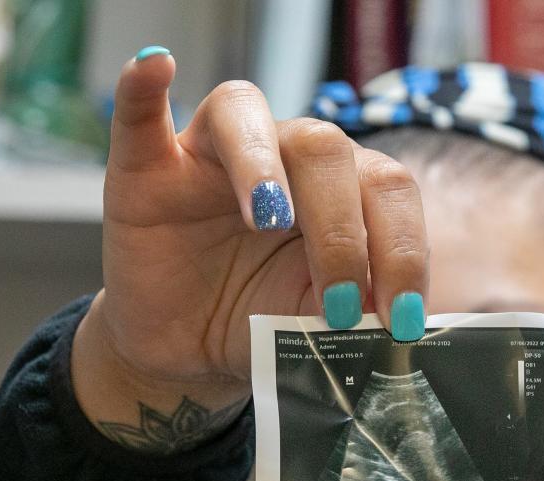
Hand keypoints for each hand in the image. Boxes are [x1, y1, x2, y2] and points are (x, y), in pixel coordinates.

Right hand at [73, 48, 428, 450]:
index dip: (403, 250)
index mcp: (343, 186)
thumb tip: (390, 321)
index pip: (386, 189)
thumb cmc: (263, 320)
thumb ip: (353, 312)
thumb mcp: (317, 324)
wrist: (189, 350)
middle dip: (343, 233)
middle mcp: (286, 155)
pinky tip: (155, 66)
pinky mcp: (146, 168)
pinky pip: (140, 114)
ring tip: (267, 221)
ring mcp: (212, 153)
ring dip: (263, 167)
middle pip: (326, 149)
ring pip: (247, 115)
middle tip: (340, 306)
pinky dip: (143, 86)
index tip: (401, 318)